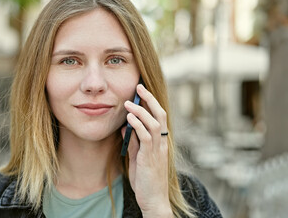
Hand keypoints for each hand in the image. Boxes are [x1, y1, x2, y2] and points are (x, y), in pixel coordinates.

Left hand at [122, 84, 172, 216]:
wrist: (153, 200)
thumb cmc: (146, 180)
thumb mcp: (138, 157)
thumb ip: (134, 141)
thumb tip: (125, 126)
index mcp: (160, 142)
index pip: (159, 116)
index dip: (152, 102)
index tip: (141, 91)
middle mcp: (162, 143)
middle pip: (160, 114)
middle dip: (150, 99)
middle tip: (139, 86)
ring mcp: (158, 149)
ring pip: (154, 123)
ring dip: (140, 110)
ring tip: (128, 102)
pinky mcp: (151, 157)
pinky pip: (146, 137)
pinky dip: (138, 125)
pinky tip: (129, 119)